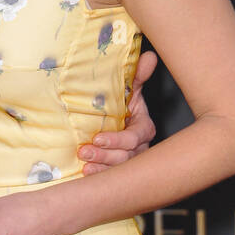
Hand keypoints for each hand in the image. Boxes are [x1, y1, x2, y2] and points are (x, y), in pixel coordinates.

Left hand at [78, 48, 157, 173]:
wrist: (108, 122)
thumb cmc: (121, 105)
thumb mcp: (129, 89)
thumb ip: (137, 76)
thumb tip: (150, 56)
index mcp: (143, 128)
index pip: (135, 137)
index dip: (118, 139)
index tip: (97, 138)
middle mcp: (139, 147)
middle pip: (127, 156)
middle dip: (106, 155)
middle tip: (84, 152)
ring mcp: (130, 162)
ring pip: (120, 169)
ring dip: (101, 167)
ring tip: (84, 163)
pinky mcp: (118, 171)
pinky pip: (112, 178)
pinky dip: (99, 176)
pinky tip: (86, 175)